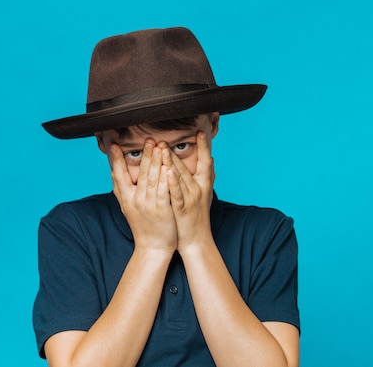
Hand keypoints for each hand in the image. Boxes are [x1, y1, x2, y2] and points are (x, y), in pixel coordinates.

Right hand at [110, 140, 177, 252]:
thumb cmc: (141, 225)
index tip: (114, 145)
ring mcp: (149, 205)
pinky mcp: (162, 210)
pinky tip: (168, 168)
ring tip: (159, 146)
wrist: (152, 247)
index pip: (119, 175)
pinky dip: (166, 179)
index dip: (116, 159)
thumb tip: (111, 171)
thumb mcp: (126, 207)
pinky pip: (164, 192)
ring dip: (156, 162)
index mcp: (126, 198)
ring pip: (153, 179)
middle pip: (140, 173)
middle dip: (145, 155)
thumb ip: (120, 189)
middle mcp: (136, 200)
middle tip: (148, 139)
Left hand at [164, 131, 214, 250]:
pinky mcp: (182, 208)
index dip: (204, 147)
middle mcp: (199, 189)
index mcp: (204, 184)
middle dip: (174, 151)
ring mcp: (191, 198)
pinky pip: (176, 192)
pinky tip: (166, 171)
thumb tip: (211, 158)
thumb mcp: (206, 194)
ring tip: (161, 148)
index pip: (205, 161)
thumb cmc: (198, 216)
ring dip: (170, 162)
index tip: (201, 132)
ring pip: (179, 177)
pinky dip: (172, 181)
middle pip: (186, 166)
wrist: (196, 240)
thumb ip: (207, 176)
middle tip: (163, 137)